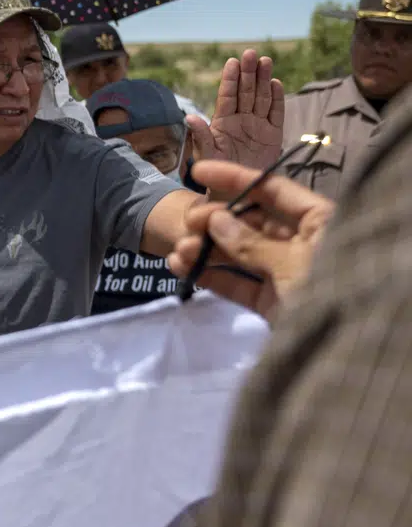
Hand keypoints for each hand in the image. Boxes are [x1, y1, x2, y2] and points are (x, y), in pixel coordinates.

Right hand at [166, 160, 333, 318]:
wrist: (347, 354)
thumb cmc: (331, 294)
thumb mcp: (293, 265)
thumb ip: (251, 243)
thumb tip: (215, 220)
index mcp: (320, 222)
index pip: (274, 190)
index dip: (235, 178)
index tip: (196, 172)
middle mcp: (303, 243)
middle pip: (251, 221)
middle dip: (216, 220)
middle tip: (187, 224)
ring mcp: (286, 273)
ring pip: (240, 253)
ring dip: (207, 249)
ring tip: (179, 254)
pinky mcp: (273, 302)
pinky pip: (238, 282)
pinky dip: (212, 275)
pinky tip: (183, 269)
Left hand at [188, 50, 282, 170]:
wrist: (236, 191)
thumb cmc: (216, 172)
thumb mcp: (206, 154)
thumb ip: (200, 135)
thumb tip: (189, 117)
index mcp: (223, 122)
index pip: (227, 96)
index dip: (230, 79)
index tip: (232, 61)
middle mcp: (241, 119)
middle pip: (246, 91)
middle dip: (249, 72)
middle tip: (251, 53)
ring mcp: (258, 125)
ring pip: (262, 98)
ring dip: (264, 80)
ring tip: (265, 61)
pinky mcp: (273, 134)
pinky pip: (276, 113)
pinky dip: (277, 99)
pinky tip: (276, 83)